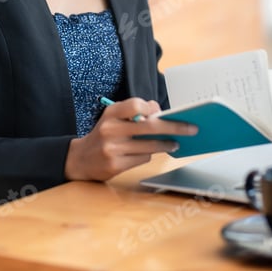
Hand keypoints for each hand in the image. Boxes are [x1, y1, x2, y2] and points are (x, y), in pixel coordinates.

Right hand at [64, 97, 197, 181]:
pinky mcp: (115, 165)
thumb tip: (158, 111)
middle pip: (149, 126)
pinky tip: (150, 153)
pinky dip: (149, 155)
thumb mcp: (113, 118)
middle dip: (173, 128)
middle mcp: (110, 129)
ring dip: (165, 144)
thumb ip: (133, 112)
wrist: (81, 159)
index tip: (163, 111)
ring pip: (148, 146)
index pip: (134, 105)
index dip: (150, 107)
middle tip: (191, 128)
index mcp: (110, 114)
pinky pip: (142, 159)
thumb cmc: (103, 134)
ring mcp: (112, 149)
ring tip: (175, 143)